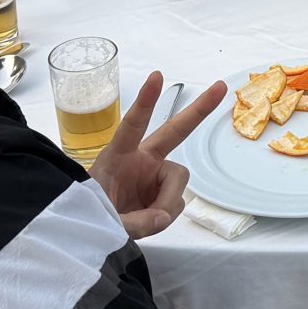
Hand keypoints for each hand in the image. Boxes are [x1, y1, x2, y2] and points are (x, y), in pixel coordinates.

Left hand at [89, 72, 222, 235]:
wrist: (90, 231)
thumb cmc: (88, 214)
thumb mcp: (102, 217)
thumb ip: (132, 220)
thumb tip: (162, 218)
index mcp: (117, 156)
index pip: (132, 125)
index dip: (145, 102)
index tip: (157, 77)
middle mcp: (141, 161)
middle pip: (174, 131)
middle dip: (197, 109)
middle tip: (219, 86)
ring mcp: (154, 176)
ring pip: (179, 180)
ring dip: (167, 202)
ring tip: (146, 220)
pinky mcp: (163, 194)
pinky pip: (176, 202)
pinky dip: (165, 215)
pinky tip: (149, 221)